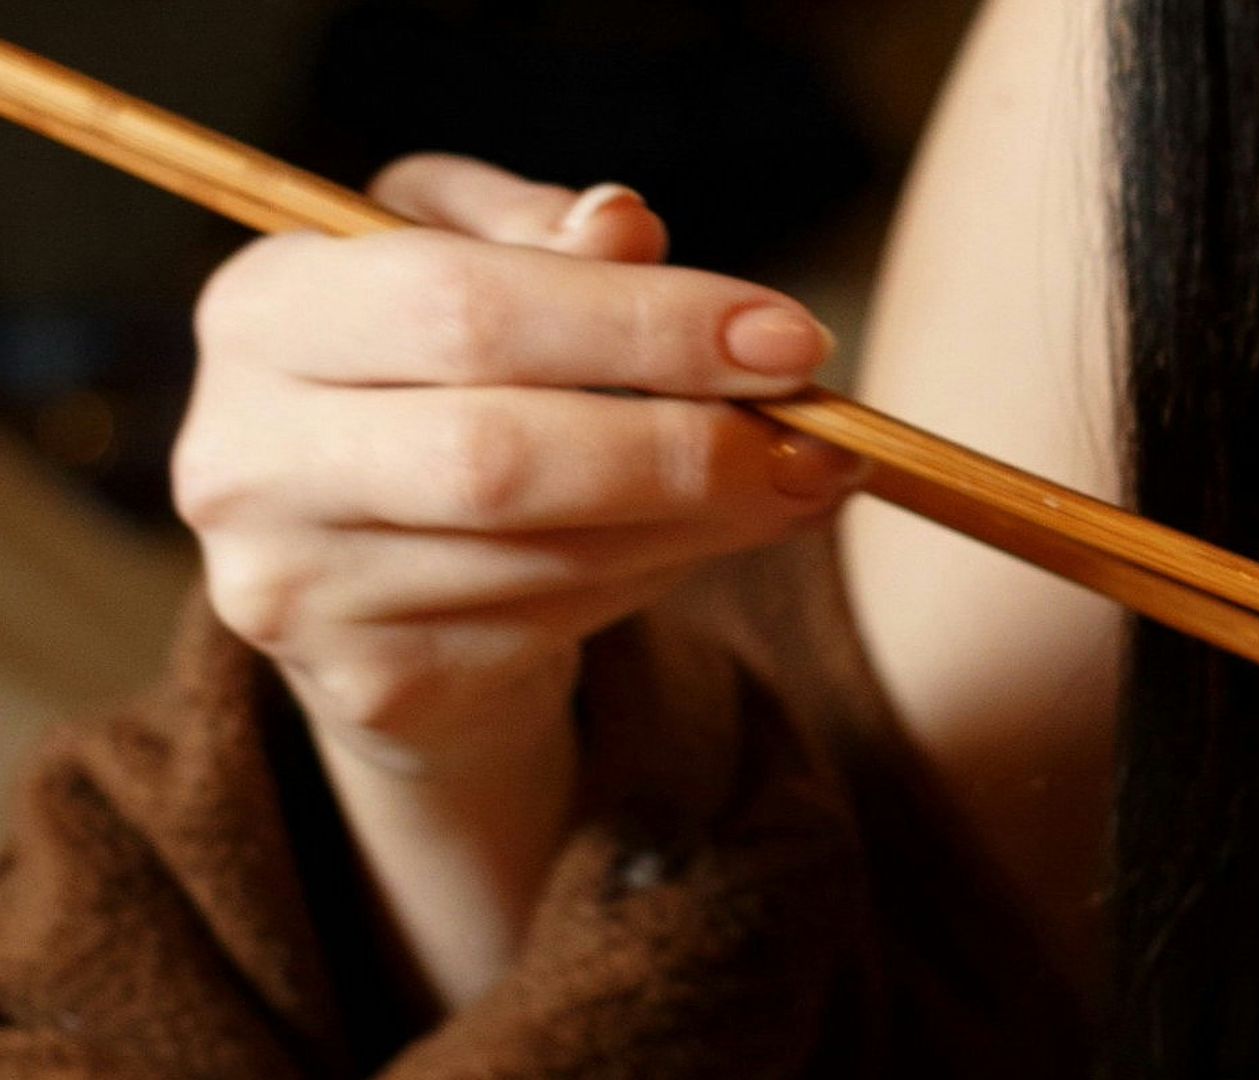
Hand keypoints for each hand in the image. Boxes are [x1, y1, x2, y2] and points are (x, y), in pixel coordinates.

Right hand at [174, 154, 864, 765]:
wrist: (366, 563)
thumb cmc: (431, 374)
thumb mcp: (464, 258)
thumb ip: (537, 231)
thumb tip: (624, 224)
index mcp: (261, 311)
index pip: (461, 307)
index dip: (642, 322)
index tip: (788, 338)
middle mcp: (248, 459)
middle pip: (501, 456)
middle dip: (689, 445)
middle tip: (819, 437)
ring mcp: (298, 592)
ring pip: (551, 557)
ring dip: (708, 519)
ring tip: (798, 478)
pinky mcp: (374, 688)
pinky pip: (563, 627)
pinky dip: (666, 573)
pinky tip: (719, 531)